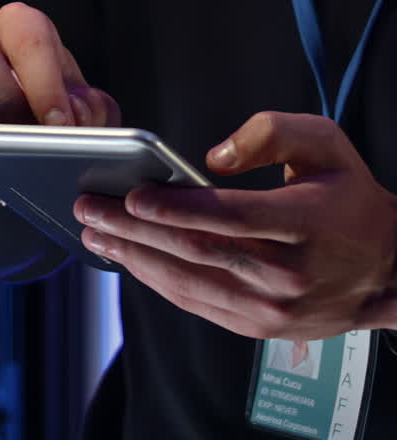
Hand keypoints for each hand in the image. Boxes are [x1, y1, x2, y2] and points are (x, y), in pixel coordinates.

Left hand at [74, 110, 396, 339]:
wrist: (386, 271)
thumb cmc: (350, 199)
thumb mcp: (325, 143)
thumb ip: (271, 132)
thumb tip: (213, 158)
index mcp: (302, 223)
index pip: (228, 217)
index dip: (175, 207)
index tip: (132, 195)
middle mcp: (284, 271)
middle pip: (195, 251)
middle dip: (134, 230)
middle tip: (91, 210)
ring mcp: (270, 306)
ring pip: (189, 283)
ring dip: (135, 259)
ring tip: (95, 236)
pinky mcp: (259, 326)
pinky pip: (198, 303)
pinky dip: (158, 282)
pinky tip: (131, 260)